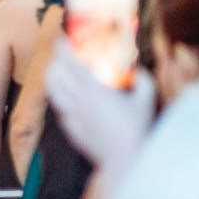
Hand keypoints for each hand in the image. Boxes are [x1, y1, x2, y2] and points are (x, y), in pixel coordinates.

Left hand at [43, 36, 158, 184]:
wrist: (123, 159)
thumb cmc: (136, 129)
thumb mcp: (146, 100)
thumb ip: (143, 80)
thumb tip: (139, 69)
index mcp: (93, 90)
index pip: (70, 63)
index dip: (62, 49)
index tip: (60, 39)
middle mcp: (77, 101)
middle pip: (55, 75)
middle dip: (54, 61)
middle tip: (60, 55)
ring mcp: (71, 115)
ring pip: (52, 91)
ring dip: (52, 78)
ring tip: (57, 72)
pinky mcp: (69, 128)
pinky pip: (59, 107)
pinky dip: (60, 97)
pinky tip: (67, 95)